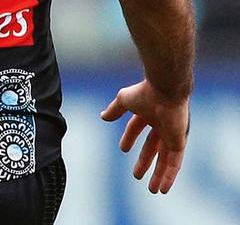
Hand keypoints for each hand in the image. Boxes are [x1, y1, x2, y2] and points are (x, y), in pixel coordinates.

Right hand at [100, 79, 189, 193]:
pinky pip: (175, 163)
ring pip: (165, 160)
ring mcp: (172, 135)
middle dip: (145, 162)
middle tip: (136, 175)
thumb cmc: (145, 92)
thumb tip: (102, 117)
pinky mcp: (179, 142)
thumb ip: (114, 109)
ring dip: (159, 175)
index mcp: (148, 113)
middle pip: (153, 148)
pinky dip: (169, 175)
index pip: (137, 127)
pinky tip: (164, 187)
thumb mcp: (124, 100)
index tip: (123, 149)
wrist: (165, 92)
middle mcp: (162, 125)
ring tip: (153, 190)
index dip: (129, 138)